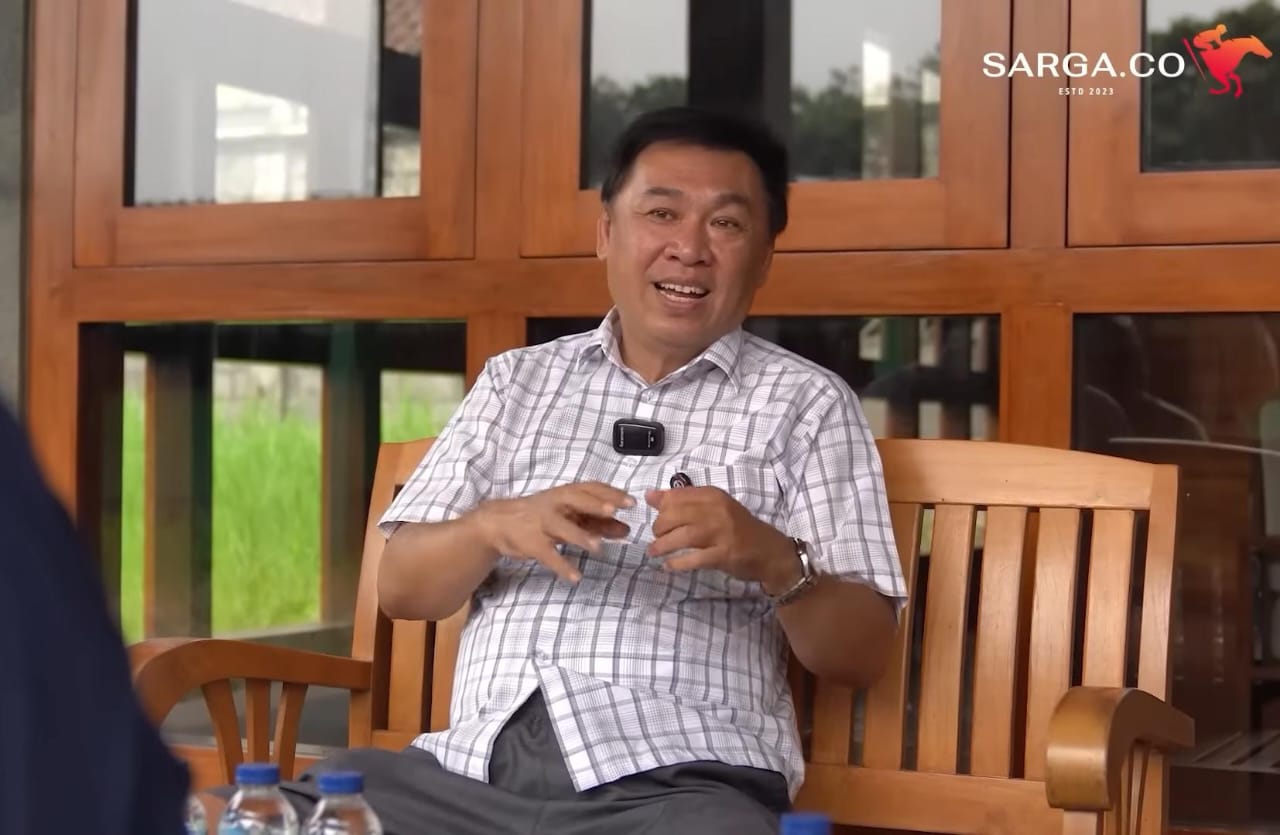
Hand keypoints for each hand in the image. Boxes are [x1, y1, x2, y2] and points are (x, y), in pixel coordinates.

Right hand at [475, 483, 633, 582]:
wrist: (499, 522)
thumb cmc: (541, 516)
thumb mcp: (569, 515)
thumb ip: (597, 522)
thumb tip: (626, 530)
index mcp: (565, 494)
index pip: (590, 488)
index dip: (610, 493)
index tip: (631, 501)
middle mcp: (554, 504)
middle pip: (576, 500)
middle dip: (595, 505)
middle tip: (614, 511)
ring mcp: (541, 523)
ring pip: (562, 527)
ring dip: (580, 536)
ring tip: (599, 548)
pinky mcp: (531, 543)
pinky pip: (548, 555)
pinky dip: (562, 566)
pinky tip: (576, 577)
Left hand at [644, 486, 798, 590]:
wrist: (769, 551)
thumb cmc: (738, 528)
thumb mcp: (713, 508)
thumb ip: (683, 501)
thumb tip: (650, 496)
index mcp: (713, 495)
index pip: (676, 495)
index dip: (661, 507)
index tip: (658, 518)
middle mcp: (717, 511)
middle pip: (674, 515)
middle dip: (659, 528)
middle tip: (657, 537)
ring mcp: (721, 533)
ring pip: (682, 536)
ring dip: (662, 545)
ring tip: (654, 552)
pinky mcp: (724, 554)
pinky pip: (694, 558)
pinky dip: (678, 563)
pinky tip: (669, 565)